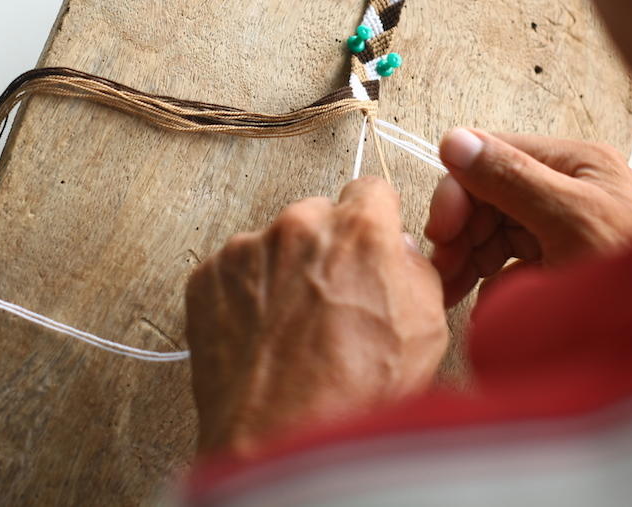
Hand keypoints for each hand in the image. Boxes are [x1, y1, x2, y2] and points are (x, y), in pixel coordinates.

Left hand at [185, 177, 447, 456]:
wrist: (282, 442)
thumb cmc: (354, 395)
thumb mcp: (425, 329)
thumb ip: (415, 270)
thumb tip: (399, 252)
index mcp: (358, 231)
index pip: (370, 190)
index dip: (374, 219)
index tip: (368, 241)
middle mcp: (298, 227)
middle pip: (318, 216)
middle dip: (326, 248)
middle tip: (331, 300)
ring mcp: (246, 251)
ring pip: (272, 244)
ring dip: (283, 272)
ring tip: (292, 331)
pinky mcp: (207, 279)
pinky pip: (233, 272)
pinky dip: (245, 296)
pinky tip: (262, 338)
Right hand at [425, 128, 631, 306]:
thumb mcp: (569, 220)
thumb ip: (511, 177)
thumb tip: (455, 140)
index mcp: (578, 163)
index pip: (495, 155)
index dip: (460, 190)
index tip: (440, 232)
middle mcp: (570, 188)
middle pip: (490, 196)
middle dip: (462, 232)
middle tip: (443, 271)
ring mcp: (564, 228)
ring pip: (494, 233)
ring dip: (470, 260)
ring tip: (453, 292)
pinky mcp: (560, 265)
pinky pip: (510, 265)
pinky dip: (493, 283)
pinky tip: (487, 304)